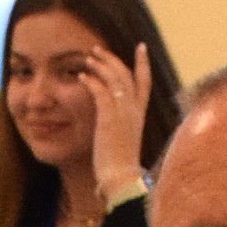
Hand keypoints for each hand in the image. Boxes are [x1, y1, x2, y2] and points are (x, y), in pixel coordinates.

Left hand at [84, 40, 151, 200]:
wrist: (121, 179)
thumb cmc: (120, 168)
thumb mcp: (123, 142)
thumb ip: (120, 128)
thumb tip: (111, 126)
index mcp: (139, 115)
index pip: (145, 83)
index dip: (143, 64)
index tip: (141, 47)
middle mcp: (134, 111)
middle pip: (127, 74)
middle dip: (112, 58)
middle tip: (97, 49)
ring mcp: (123, 113)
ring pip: (115, 78)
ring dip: (100, 65)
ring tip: (87, 57)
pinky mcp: (110, 119)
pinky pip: (101, 91)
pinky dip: (91, 81)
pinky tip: (82, 76)